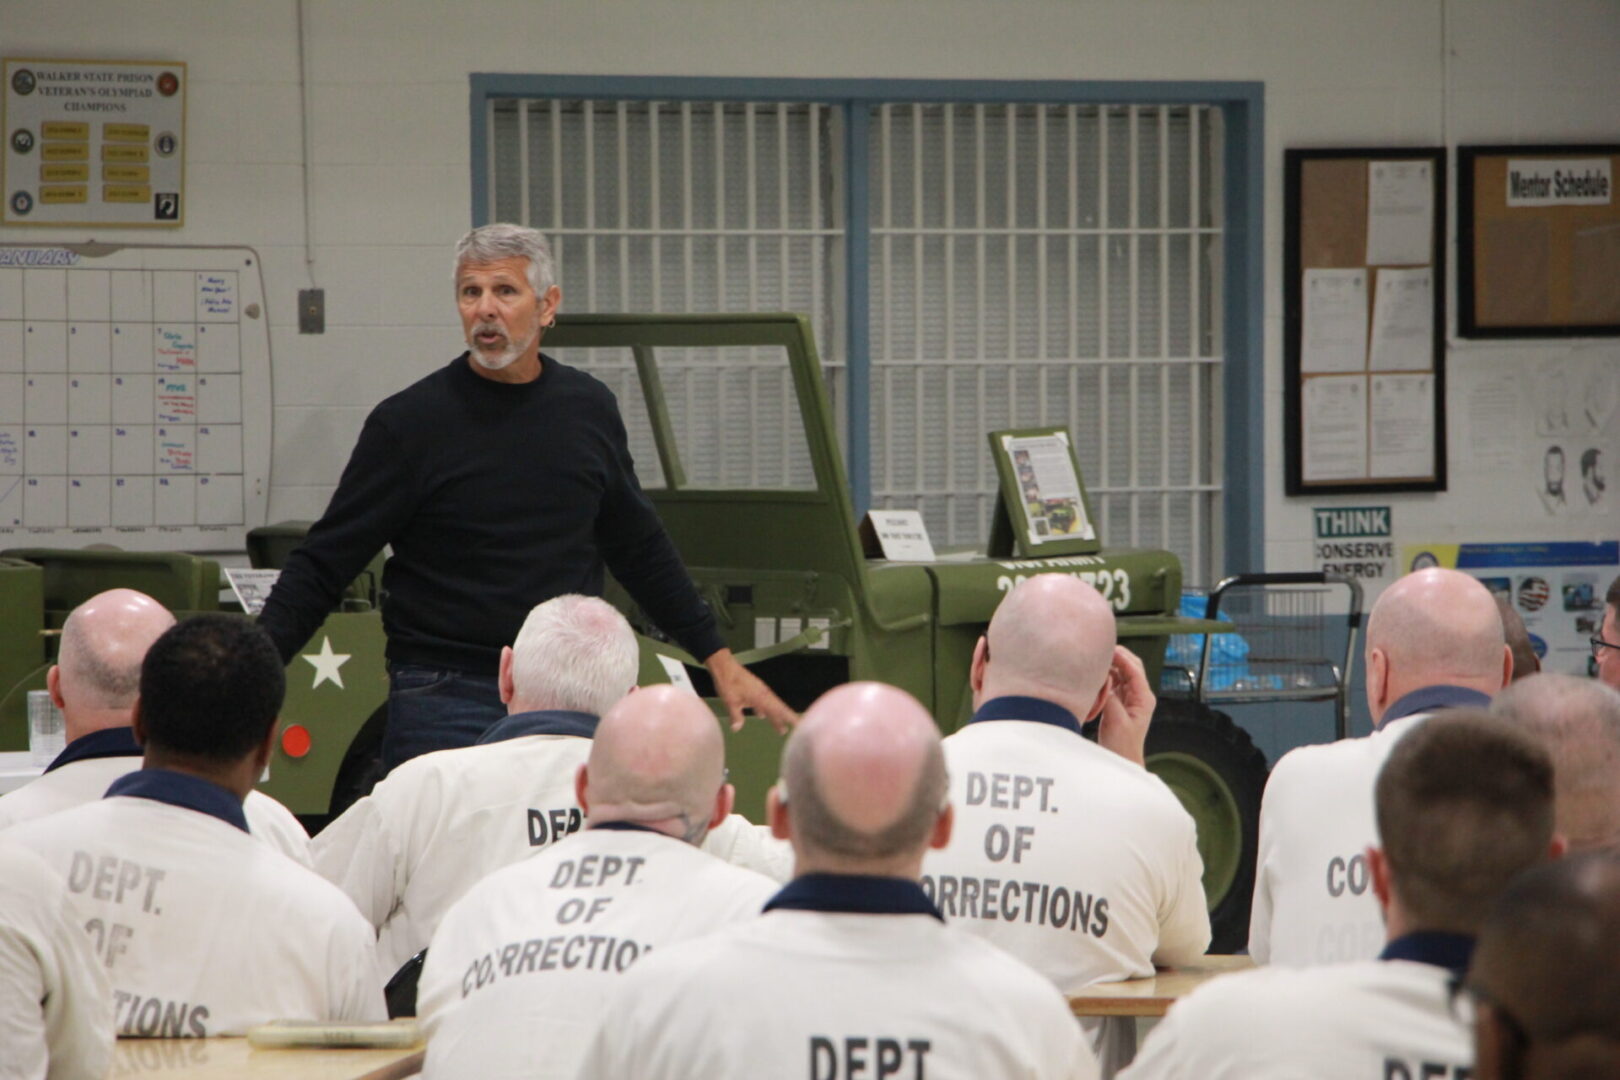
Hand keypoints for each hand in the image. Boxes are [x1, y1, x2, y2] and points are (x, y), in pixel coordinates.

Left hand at [704, 648, 796, 733]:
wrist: (724, 666)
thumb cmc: (728, 684)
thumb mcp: (730, 702)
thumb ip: (736, 716)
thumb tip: (737, 729)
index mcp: (761, 697)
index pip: (778, 710)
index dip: (788, 718)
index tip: (799, 724)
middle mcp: (763, 693)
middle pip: (778, 708)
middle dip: (786, 719)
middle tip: (796, 728)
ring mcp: (759, 690)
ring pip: (771, 705)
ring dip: (776, 716)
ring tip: (780, 728)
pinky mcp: (754, 688)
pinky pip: (764, 701)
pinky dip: (765, 709)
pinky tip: (761, 715)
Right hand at [1098, 644, 1154, 765]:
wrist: (1122, 760)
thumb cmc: (1122, 746)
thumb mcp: (1115, 721)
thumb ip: (1110, 698)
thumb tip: (1103, 678)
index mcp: (1144, 699)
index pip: (1135, 671)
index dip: (1122, 658)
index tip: (1108, 649)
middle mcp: (1139, 695)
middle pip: (1131, 667)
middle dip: (1118, 656)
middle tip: (1101, 648)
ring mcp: (1129, 698)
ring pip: (1122, 672)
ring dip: (1111, 664)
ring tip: (1096, 658)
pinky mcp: (1119, 701)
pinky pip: (1114, 682)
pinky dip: (1106, 674)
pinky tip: (1095, 672)